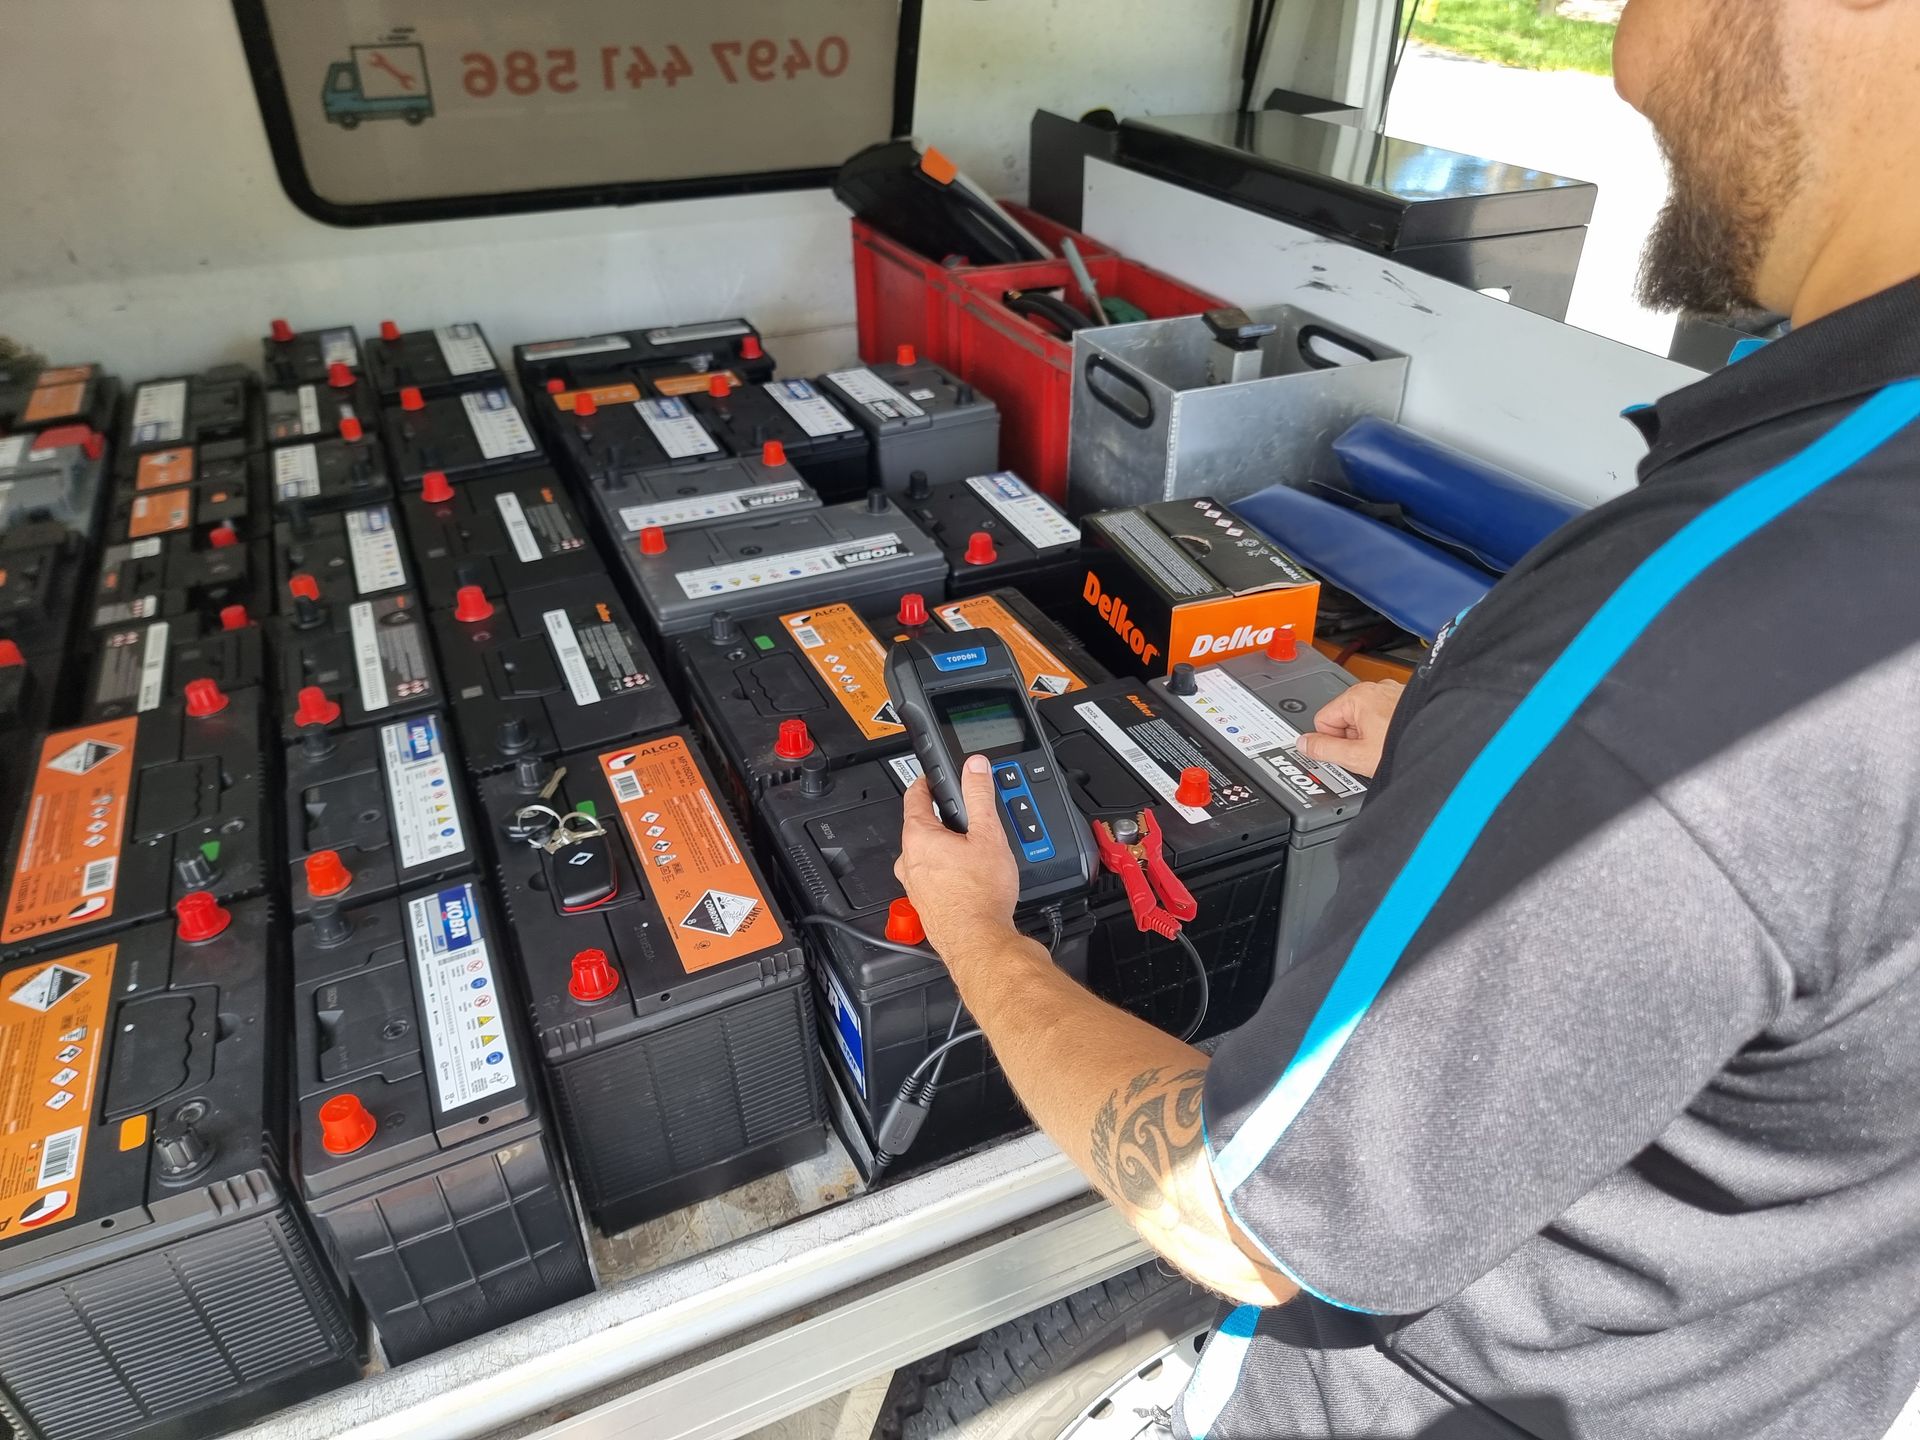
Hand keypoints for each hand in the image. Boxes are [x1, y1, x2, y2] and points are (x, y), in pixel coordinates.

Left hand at [895, 756, 1021, 966]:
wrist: (979, 942)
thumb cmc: (979, 896)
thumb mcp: (988, 835)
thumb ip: (979, 796)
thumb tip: (974, 768)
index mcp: (918, 837)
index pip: (914, 796)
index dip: (926, 782)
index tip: (932, 777)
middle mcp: (908, 861)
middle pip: (921, 827)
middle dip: (942, 820)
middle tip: (965, 816)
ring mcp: (913, 885)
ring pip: (926, 855)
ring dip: (944, 848)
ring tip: (972, 851)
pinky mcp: (924, 904)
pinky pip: (931, 878)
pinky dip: (946, 871)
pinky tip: (968, 879)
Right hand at [1295, 679, 1404, 778]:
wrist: (1441, 743)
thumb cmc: (1404, 744)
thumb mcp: (1356, 756)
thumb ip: (1324, 749)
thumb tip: (1303, 743)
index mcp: (1357, 696)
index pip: (1322, 720)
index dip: (1331, 741)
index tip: (1346, 752)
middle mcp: (1374, 688)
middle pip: (1344, 718)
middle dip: (1352, 738)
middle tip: (1368, 754)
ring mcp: (1391, 692)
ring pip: (1365, 718)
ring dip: (1370, 735)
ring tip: (1385, 749)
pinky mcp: (1405, 700)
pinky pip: (1384, 715)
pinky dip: (1386, 729)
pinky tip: (1395, 741)